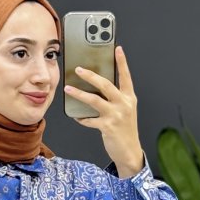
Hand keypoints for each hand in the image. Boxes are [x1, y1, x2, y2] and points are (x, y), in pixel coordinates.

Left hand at [64, 45, 144, 177]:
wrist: (130, 151)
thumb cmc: (125, 129)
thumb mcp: (125, 110)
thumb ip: (115, 98)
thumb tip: (97, 87)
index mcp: (129, 98)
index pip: (126, 76)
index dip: (122, 62)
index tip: (117, 49)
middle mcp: (124, 104)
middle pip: (105, 85)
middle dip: (90, 75)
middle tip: (78, 69)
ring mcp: (116, 115)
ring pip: (94, 100)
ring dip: (79, 94)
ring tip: (68, 89)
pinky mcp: (107, 127)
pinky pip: (89, 119)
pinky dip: (81, 117)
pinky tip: (76, 116)